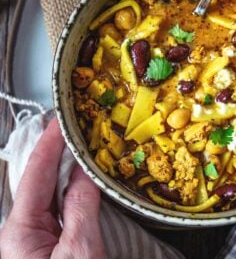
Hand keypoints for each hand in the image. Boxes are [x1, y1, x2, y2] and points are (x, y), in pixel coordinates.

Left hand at [0, 119, 105, 257]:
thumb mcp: (80, 249)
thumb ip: (81, 205)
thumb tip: (83, 169)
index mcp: (21, 229)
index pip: (36, 173)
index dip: (50, 143)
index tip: (62, 120)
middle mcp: (22, 228)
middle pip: (41, 179)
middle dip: (58, 151)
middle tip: (78, 127)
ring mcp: (35, 234)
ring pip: (51, 191)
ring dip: (67, 168)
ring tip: (83, 146)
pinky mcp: (49, 239)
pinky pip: (59, 204)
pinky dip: (72, 186)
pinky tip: (83, 176)